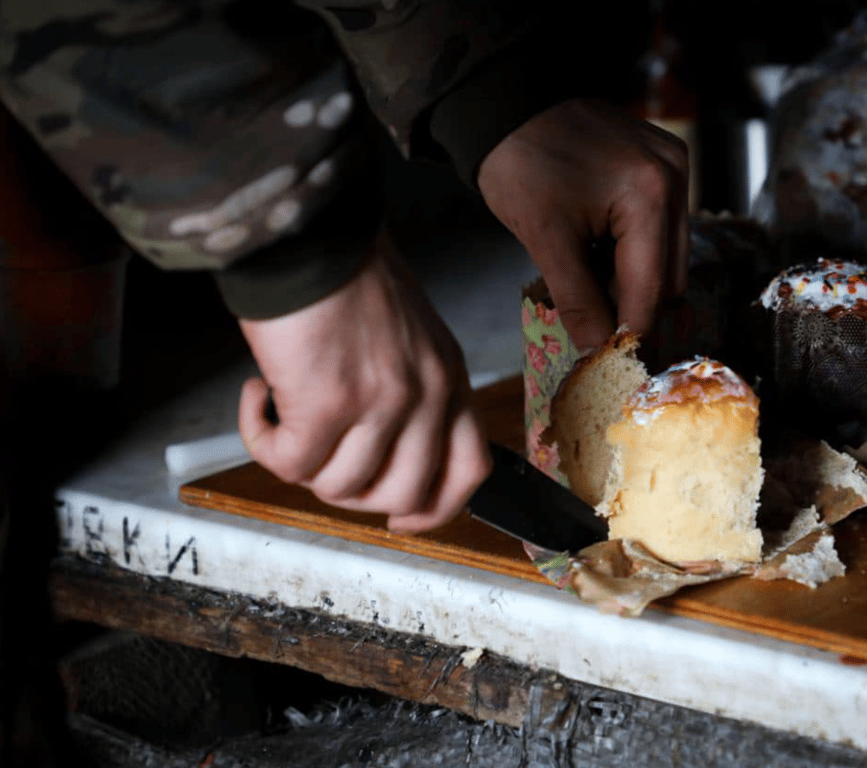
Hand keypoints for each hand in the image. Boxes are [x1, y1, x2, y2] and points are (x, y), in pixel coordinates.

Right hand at [237, 241, 491, 532]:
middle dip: (352, 495)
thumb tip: (381, 451)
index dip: (435, 510)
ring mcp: (380, 404)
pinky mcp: (325, 404)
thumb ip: (412, 391)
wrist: (308, 231)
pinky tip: (259, 394)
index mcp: (449, 378)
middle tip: (318, 457)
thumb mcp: (410, 335)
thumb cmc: (347, 274)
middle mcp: (426, 396)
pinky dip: (260, 439)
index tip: (400, 519)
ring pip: (338, 488)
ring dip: (299, 461)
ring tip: (282, 408)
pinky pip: (287, 464)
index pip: (469, 470)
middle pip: (403, 496)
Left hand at [478, 98, 688, 350]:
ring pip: (668, 256)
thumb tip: (599, 351)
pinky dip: (633, 251)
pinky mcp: (664, 164)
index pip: (651, 289)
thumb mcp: (546, 240)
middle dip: (631, 306)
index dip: (629, 332)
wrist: (507, 106)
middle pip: (669, 277)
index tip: (609, 362)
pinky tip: (598, 251)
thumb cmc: (519, 164)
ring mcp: (674, 167)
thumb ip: (578, 301)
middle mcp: (674, 178)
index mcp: (649, 195)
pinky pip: (661, 228)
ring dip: (632, 280)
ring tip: (589, 278)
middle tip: (590, 321)